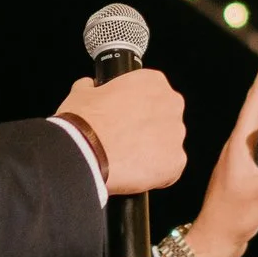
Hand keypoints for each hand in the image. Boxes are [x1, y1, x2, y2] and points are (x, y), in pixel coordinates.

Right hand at [56, 67, 186, 194]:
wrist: (84, 154)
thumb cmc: (83, 122)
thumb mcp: (81, 94)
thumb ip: (91, 87)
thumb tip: (89, 87)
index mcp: (153, 82)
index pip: (152, 93)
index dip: (136, 108)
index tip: (124, 118)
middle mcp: (171, 104)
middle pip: (164, 118)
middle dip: (148, 130)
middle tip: (125, 140)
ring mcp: (176, 134)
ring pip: (167, 145)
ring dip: (151, 152)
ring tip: (126, 159)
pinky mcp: (176, 162)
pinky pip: (169, 169)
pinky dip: (155, 173)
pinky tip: (133, 173)